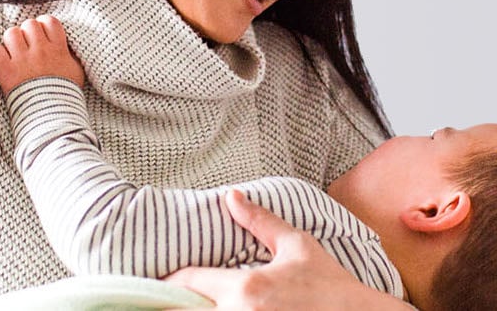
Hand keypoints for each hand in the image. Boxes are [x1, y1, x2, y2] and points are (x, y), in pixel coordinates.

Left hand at [0, 15, 86, 95]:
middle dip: (27, 32)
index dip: (43, 25)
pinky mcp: (6, 72)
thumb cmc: (65, 96)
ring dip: (12, 40)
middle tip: (28, 45)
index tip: (42, 35)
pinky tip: (5, 63)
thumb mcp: (76, 71)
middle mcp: (40, 51)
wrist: (53, 117)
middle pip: (29, 24)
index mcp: (58, 49)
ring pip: (11, 33)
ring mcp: (22, 61)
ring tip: (16, 51)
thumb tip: (63, 43)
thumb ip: (69, 54)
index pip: (49, 21)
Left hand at [164, 191, 412, 310]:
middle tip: (170, 298)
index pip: (188, 282)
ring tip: (187, 307)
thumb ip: (260, 222)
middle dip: (174, 304)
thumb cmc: (330, 286)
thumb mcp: (297, 246)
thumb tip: (231, 196)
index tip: (166, 281)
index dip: (171, 281)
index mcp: (245, 288)